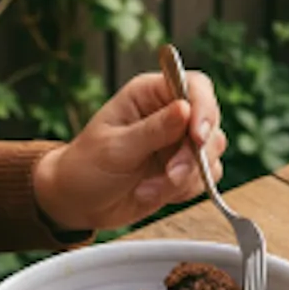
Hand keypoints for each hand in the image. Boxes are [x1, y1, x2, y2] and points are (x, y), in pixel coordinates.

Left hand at [31, 70, 230, 232]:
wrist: (78, 203)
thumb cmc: (86, 168)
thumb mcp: (116, 148)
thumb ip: (153, 131)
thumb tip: (186, 109)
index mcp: (149, 95)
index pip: (194, 86)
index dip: (204, 108)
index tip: (197, 137)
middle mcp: (169, 114)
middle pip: (210, 122)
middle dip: (194, 154)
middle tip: (170, 175)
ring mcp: (178, 143)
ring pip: (211, 154)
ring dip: (185, 177)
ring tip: (147, 190)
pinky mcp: (183, 169)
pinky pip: (205, 178)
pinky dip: (184, 191)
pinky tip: (152, 193)